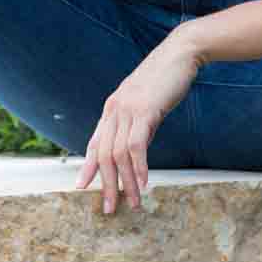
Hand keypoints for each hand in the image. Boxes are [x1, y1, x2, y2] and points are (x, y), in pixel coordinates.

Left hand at [75, 32, 203, 214]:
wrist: (179, 54)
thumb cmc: (164, 78)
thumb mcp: (145, 103)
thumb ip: (137, 124)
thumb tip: (136, 149)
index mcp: (112, 108)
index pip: (95, 143)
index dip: (88, 166)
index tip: (82, 187)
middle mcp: (114, 110)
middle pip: (104, 155)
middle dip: (106, 184)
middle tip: (110, 208)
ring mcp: (127, 110)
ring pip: (119, 154)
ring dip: (126, 182)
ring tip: (133, 202)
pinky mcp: (144, 111)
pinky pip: (136, 146)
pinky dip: (139, 167)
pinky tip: (143, 182)